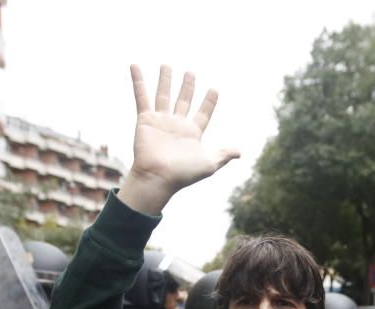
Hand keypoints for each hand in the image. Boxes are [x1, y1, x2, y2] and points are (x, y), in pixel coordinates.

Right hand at [118, 65, 240, 213]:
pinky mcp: (145, 119)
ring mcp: (160, 121)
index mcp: (192, 134)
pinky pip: (141, 96)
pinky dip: (138, 81)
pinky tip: (135, 66)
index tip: (214, 89)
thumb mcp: (209, 164)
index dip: (209, 102)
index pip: (203, 113)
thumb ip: (222, 155)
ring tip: (166, 65)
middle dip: (187, 87)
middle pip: (183, 100)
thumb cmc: (183, 174)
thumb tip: (239, 153)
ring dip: (165, 79)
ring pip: (163, 95)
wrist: (158, 177)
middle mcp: (176, 125)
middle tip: (190, 72)